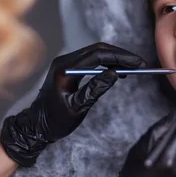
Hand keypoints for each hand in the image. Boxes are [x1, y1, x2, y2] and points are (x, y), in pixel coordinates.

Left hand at [0, 42, 144, 166]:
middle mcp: (64, 61)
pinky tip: (117, 71)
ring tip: (131, 68)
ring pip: (95, 53)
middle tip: (139, 64)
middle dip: (120, 55)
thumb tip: (115, 74)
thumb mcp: (78, 108)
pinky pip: (91, 60)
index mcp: (65, 68)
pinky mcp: (68, 68)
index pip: (98, 55)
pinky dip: (106, 63)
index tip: (137, 64)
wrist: (36, 126)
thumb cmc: (55, 121)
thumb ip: (96, 89)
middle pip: (98, 50)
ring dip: (114, 58)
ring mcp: (66, 63)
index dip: (120, 57)